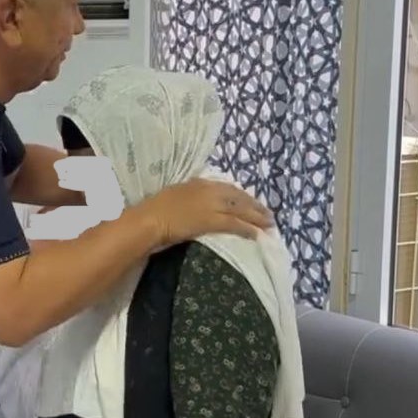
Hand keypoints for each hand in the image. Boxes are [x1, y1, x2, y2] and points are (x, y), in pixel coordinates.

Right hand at [141, 178, 273, 245]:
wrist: (148, 220)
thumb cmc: (154, 210)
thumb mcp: (173, 195)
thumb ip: (188, 197)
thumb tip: (195, 203)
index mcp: (198, 183)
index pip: (227, 188)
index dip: (242, 196)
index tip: (251, 202)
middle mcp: (208, 191)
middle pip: (238, 197)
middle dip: (255, 206)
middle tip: (268, 214)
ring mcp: (211, 205)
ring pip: (241, 210)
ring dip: (257, 217)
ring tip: (269, 225)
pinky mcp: (211, 221)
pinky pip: (234, 224)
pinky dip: (247, 229)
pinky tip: (256, 234)